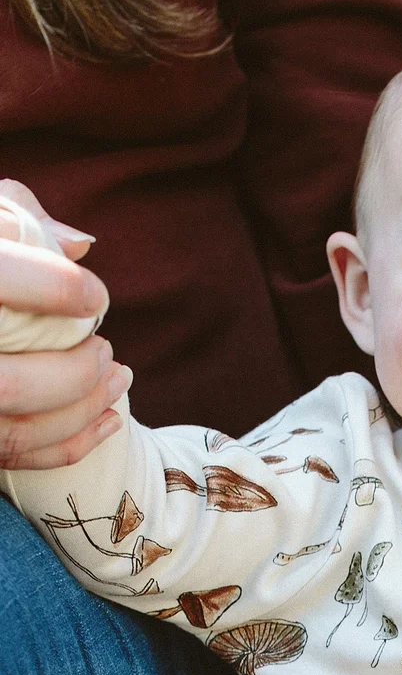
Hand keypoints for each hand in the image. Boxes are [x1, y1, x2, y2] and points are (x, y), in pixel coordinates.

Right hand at [0, 179, 127, 469]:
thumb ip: (18, 218)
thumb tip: (79, 247)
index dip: (54, 289)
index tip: (94, 296)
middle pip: (8, 382)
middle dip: (73, 373)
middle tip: (106, 350)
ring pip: (15, 427)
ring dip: (82, 410)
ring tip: (118, 378)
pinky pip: (18, 455)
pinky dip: (71, 443)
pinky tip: (108, 417)